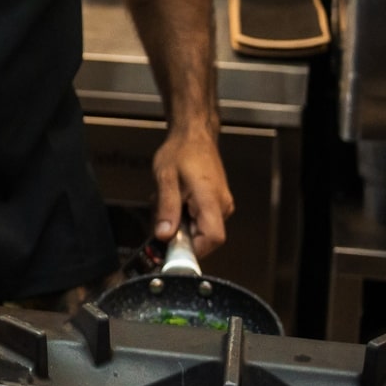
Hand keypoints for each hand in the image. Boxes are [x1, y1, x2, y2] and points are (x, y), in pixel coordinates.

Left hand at [151, 127, 234, 257]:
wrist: (194, 136)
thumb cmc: (180, 152)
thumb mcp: (165, 178)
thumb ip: (166, 208)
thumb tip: (164, 236)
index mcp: (211, 200)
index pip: (212, 238)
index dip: (193, 249)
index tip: (172, 247)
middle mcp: (222, 206)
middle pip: (205, 238)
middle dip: (181, 235)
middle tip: (163, 219)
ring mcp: (222, 205)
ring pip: (201, 230)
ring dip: (181, 224)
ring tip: (167, 203)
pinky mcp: (218, 204)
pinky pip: (202, 220)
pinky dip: (185, 216)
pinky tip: (175, 200)